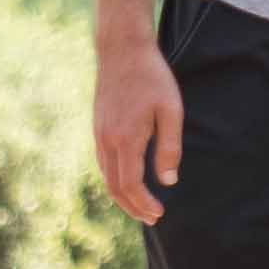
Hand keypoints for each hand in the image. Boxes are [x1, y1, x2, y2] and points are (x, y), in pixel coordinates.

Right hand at [96, 35, 181, 231]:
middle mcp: (107, 140)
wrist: (122, 49)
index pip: (130, 184)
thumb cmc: (152, 77)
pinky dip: (115, 179)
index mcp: (125, 139)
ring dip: (122, 196)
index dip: (143, 204)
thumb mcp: (171, 110)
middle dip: (132, 207)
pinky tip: (128, 181)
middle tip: (152, 219)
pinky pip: (103, 162)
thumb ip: (170, 148)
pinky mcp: (98, 127)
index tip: (159, 214)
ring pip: (106, 176)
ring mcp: (99, 133)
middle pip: (114, 187)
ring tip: (141, 206)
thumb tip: (168, 181)